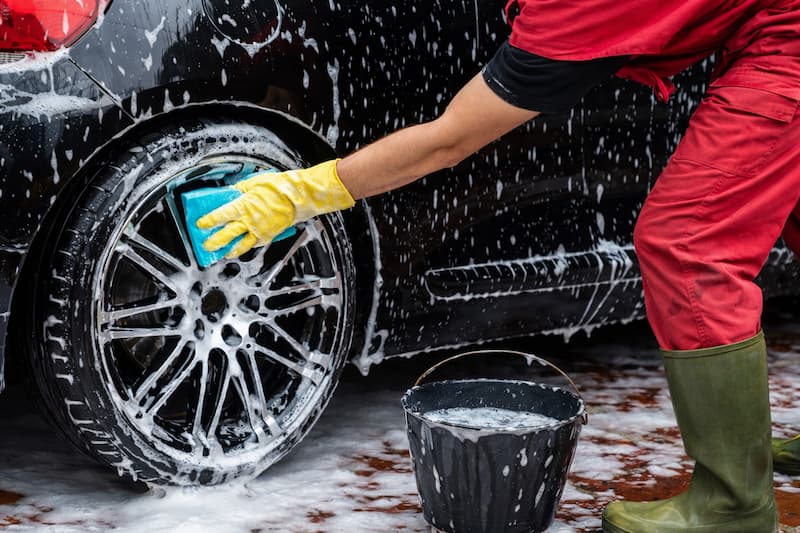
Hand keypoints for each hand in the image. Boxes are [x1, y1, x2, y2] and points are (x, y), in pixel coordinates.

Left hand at [197, 159, 354, 257]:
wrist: (300, 197)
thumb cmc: (281, 187)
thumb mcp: (256, 182)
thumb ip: (242, 188)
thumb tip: (232, 191)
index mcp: (243, 206)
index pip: (220, 216)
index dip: (208, 221)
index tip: (200, 224)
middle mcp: (250, 221)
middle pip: (227, 235)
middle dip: (215, 242)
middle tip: (207, 246)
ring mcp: (260, 230)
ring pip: (242, 245)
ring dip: (231, 250)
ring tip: (225, 254)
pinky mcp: (270, 235)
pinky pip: (256, 243)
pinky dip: (249, 246)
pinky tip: (246, 246)